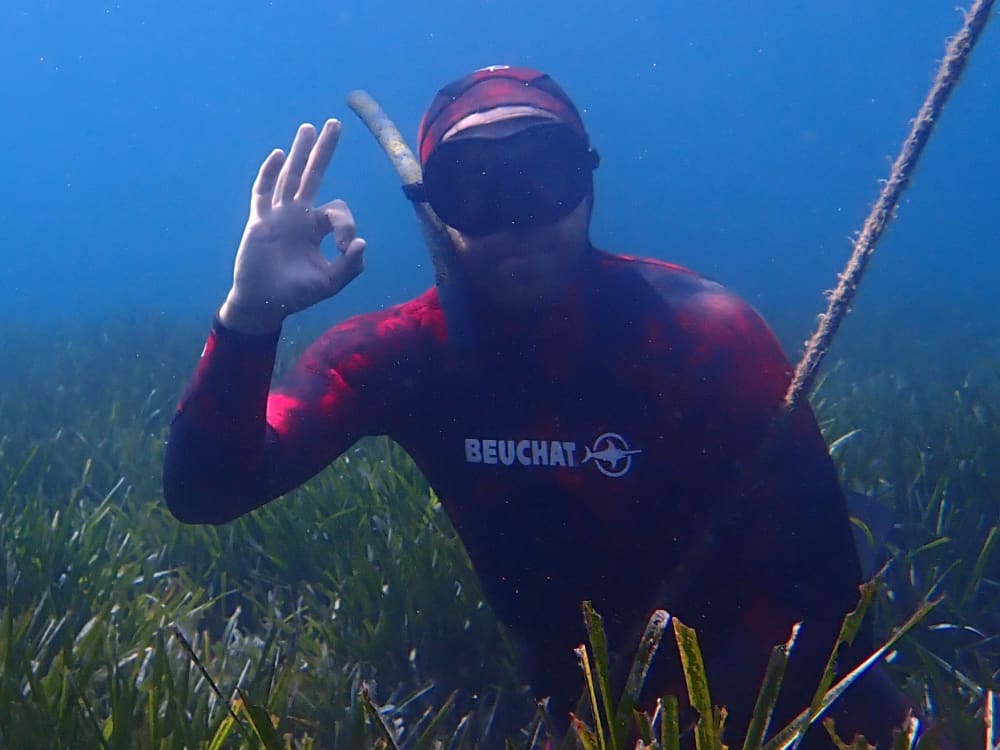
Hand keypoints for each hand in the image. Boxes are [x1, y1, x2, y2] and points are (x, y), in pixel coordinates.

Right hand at [219, 120, 366, 333]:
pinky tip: (280, 155)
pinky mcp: (259, 221)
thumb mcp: (331, 282)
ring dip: (301, 152)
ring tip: (309, 127)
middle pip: (313, 175)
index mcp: (316, 228)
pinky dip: (270, 173)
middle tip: (336, 124)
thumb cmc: (297, 294)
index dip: (347, 224)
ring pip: (290, 177)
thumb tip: (362, 242)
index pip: (337, 210)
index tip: (346, 246)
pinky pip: (263, 192)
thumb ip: (350, 266)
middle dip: (325, 151)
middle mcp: (298, 216)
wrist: (265, 304)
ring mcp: (278, 215)